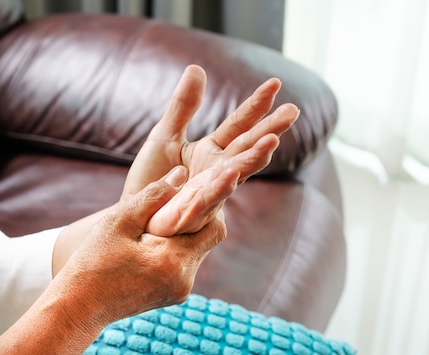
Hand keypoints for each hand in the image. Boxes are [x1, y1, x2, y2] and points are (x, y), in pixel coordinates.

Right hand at [56, 166, 226, 323]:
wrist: (80, 307)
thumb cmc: (93, 262)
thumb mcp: (119, 222)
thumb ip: (153, 196)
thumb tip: (181, 174)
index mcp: (173, 260)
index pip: (215, 227)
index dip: (208, 206)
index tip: (191, 192)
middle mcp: (185, 279)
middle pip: (208, 239)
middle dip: (195, 219)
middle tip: (172, 204)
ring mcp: (181, 290)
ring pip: (197, 250)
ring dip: (184, 234)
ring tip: (157, 225)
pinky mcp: (174, 295)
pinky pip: (185, 264)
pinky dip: (175, 249)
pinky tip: (152, 243)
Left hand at [122, 65, 299, 235]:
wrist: (136, 212)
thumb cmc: (151, 177)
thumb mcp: (165, 135)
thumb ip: (183, 106)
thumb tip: (197, 68)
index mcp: (212, 151)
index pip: (239, 124)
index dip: (256, 105)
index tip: (275, 83)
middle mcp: (217, 171)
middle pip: (247, 147)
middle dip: (270, 130)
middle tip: (292, 111)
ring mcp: (210, 191)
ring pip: (237, 174)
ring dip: (254, 159)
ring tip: (271, 141)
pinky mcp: (194, 211)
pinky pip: (209, 198)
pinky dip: (222, 186)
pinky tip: (232, 171)